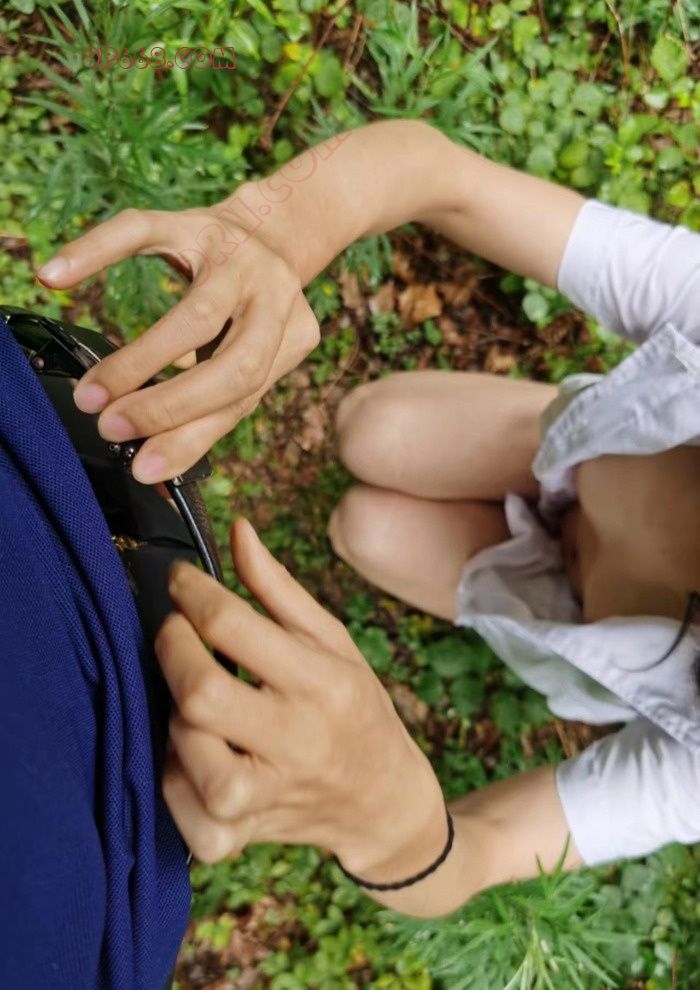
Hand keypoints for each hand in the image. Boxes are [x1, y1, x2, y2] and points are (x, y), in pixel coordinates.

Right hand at [36, 195, 319, 482]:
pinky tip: (59, 277)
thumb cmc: (249, 312)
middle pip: (236, 365)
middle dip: (171, 405)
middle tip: (112, 426)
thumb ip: (211, 407)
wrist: (272, 228)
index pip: (243, 400)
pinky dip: (95, 252)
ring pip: (198, 314)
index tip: (145, 468)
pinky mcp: (196, 219)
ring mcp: (239, 254)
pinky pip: (142, 232)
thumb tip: (153, 465)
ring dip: (140, 360)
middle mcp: (276, 298)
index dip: (192, 436)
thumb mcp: (250, 356)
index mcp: (293, 338)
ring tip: (94, 393)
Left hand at [155, 518, 445, 882]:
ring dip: (177, 713)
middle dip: (172, 648)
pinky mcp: (241, 838)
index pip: (234, 626)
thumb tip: (237, 530)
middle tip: (175, 632)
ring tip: (196, 700)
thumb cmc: (354, 709)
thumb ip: (278, 588)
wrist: (383, 803)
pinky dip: (173, 778)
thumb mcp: (332, 641)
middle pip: (200, 692)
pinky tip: (194, 755)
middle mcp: (297, 740)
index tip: (179, 580)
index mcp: (323, 682)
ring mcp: (267, 797)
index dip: (192, 592)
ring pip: (186, 750)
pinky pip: (180, 809)